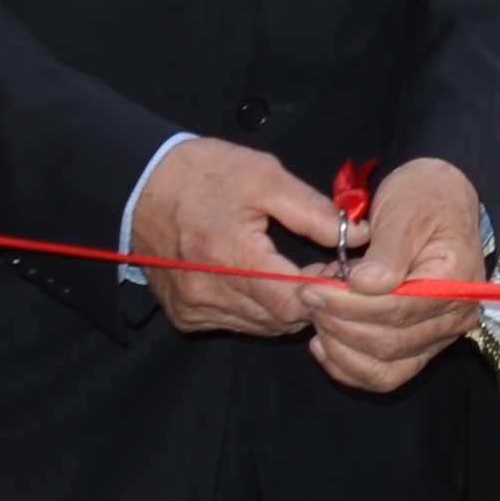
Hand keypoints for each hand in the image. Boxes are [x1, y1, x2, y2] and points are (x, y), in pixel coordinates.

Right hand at [130, 138, 336, 338]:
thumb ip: (314, 211)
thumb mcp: (266, 177)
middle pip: (280, 320)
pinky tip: (263, 281)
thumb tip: (357, 235)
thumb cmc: (206, 175)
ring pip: (260, 326)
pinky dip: (258, 309)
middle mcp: (209, 292)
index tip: (342, 267)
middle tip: (325, 268)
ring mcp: (194, 308)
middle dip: (312, 298)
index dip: (326, 289)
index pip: (294, 301)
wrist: (142, 185)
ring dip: (286, 306)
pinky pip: (234, 323)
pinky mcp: (184, 315)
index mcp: (231, 255)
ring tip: (298, 271)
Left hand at [309, 157, 485, 393]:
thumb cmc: (424, 198)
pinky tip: (323, 344)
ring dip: (341, 350)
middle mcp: (455, 317)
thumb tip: (363, 283)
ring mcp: (438, 337)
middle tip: (307, 298)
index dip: (350, 305)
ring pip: (384, 369)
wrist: (440, 201)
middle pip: (389, 343)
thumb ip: (388, 249)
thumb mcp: (406, 209)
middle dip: (339, 324)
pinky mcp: (419, 347)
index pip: (398, 309)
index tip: (312, 288)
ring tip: (316, 316)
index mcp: (456, 281)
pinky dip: (349, 367)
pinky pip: (383, 374)